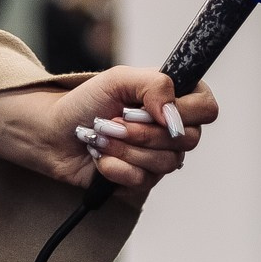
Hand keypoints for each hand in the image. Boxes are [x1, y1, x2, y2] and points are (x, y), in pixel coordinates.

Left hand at [0, 67, 217, 195]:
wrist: (53, 133)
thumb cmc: (85, 102)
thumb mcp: (119, 79)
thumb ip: (154, 85)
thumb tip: (173, 114)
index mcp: (174, 100)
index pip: (207, 109)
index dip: (186, 114)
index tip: (157, 113)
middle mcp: (172, 130)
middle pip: (187, 141)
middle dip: (143, 133)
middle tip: (113, 123)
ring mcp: (158, 158)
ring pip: (165, 164)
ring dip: (125, 150)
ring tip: (101, 139)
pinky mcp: (140, 181)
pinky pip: (143, 182)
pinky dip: (116, 169)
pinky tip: (100, 161)